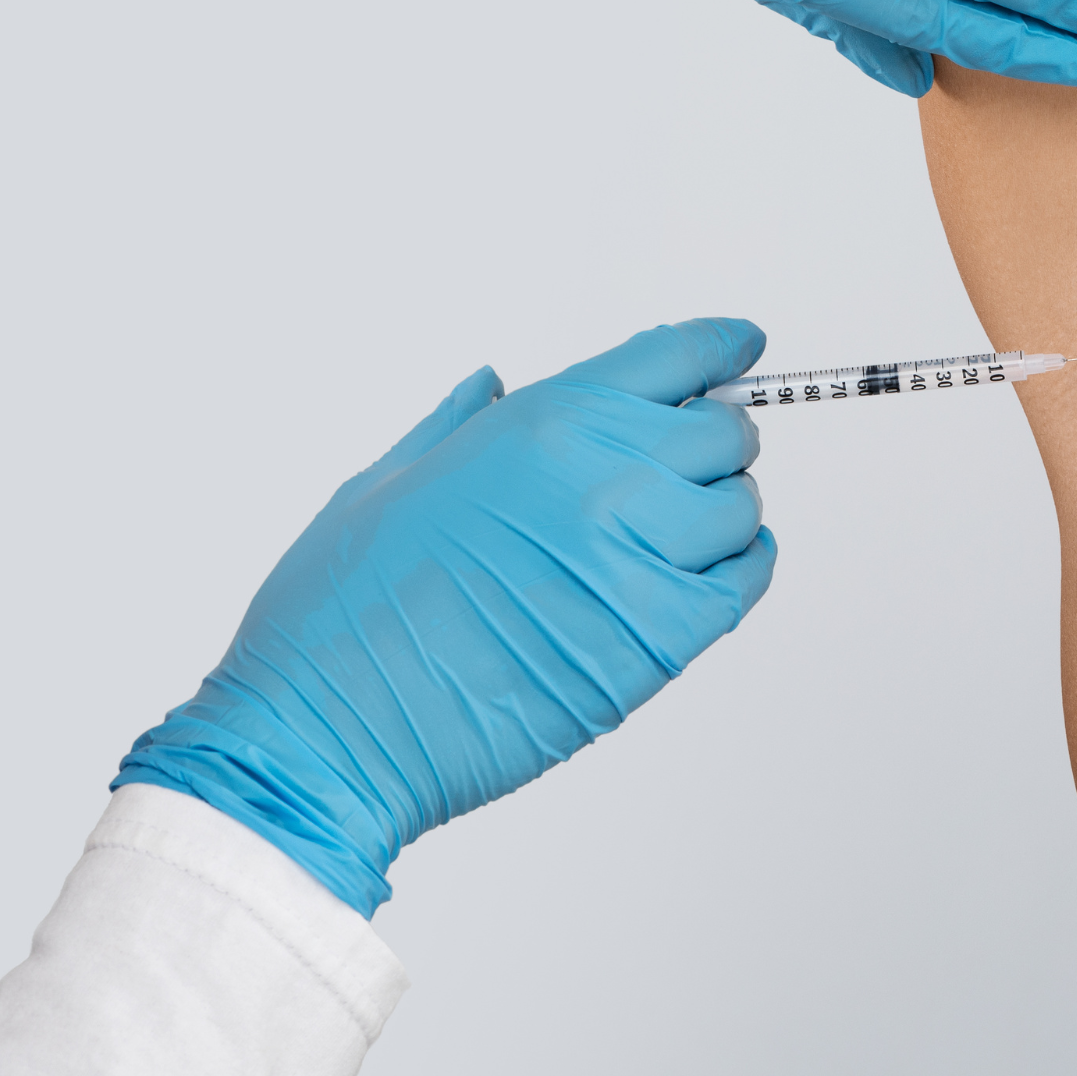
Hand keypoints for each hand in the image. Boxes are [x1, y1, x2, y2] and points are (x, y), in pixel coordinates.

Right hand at [114, 320, 775, 916]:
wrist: (331, 729)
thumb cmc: (340, 612)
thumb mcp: (391, 479)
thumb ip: (462, 423)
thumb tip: (497, 386)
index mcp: (541, 423)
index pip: (674, 356)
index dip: (718, 348)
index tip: (739, 346)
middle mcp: (601, 477)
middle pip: (720, 431)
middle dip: (713, 439)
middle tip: (690, 462)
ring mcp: (636, 560)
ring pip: (739, 508)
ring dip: (722, 511)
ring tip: (679, 531)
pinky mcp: (658, 642)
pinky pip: (745, 583)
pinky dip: (741, 569)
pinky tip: (707, 572)